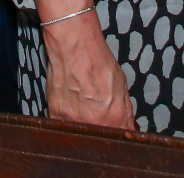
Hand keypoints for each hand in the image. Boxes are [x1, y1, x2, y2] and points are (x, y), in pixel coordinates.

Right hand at [42, 11, 134, 130]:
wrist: (74, 46)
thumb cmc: (98, 61)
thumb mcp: (121, 84)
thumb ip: (125, 109)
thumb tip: (128, 126)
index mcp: (114, 117)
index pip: (120, 137)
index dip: (119, 134)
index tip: (117, 130)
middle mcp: (93, 123)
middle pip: (99, 138)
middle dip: (101, 130)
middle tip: (98, 114)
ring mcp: (72, 120)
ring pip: (81, 132)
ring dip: (84, 125)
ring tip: (84, 105)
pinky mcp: (55, 113)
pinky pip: (63, 125)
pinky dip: (68, 119)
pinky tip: (71, 105)